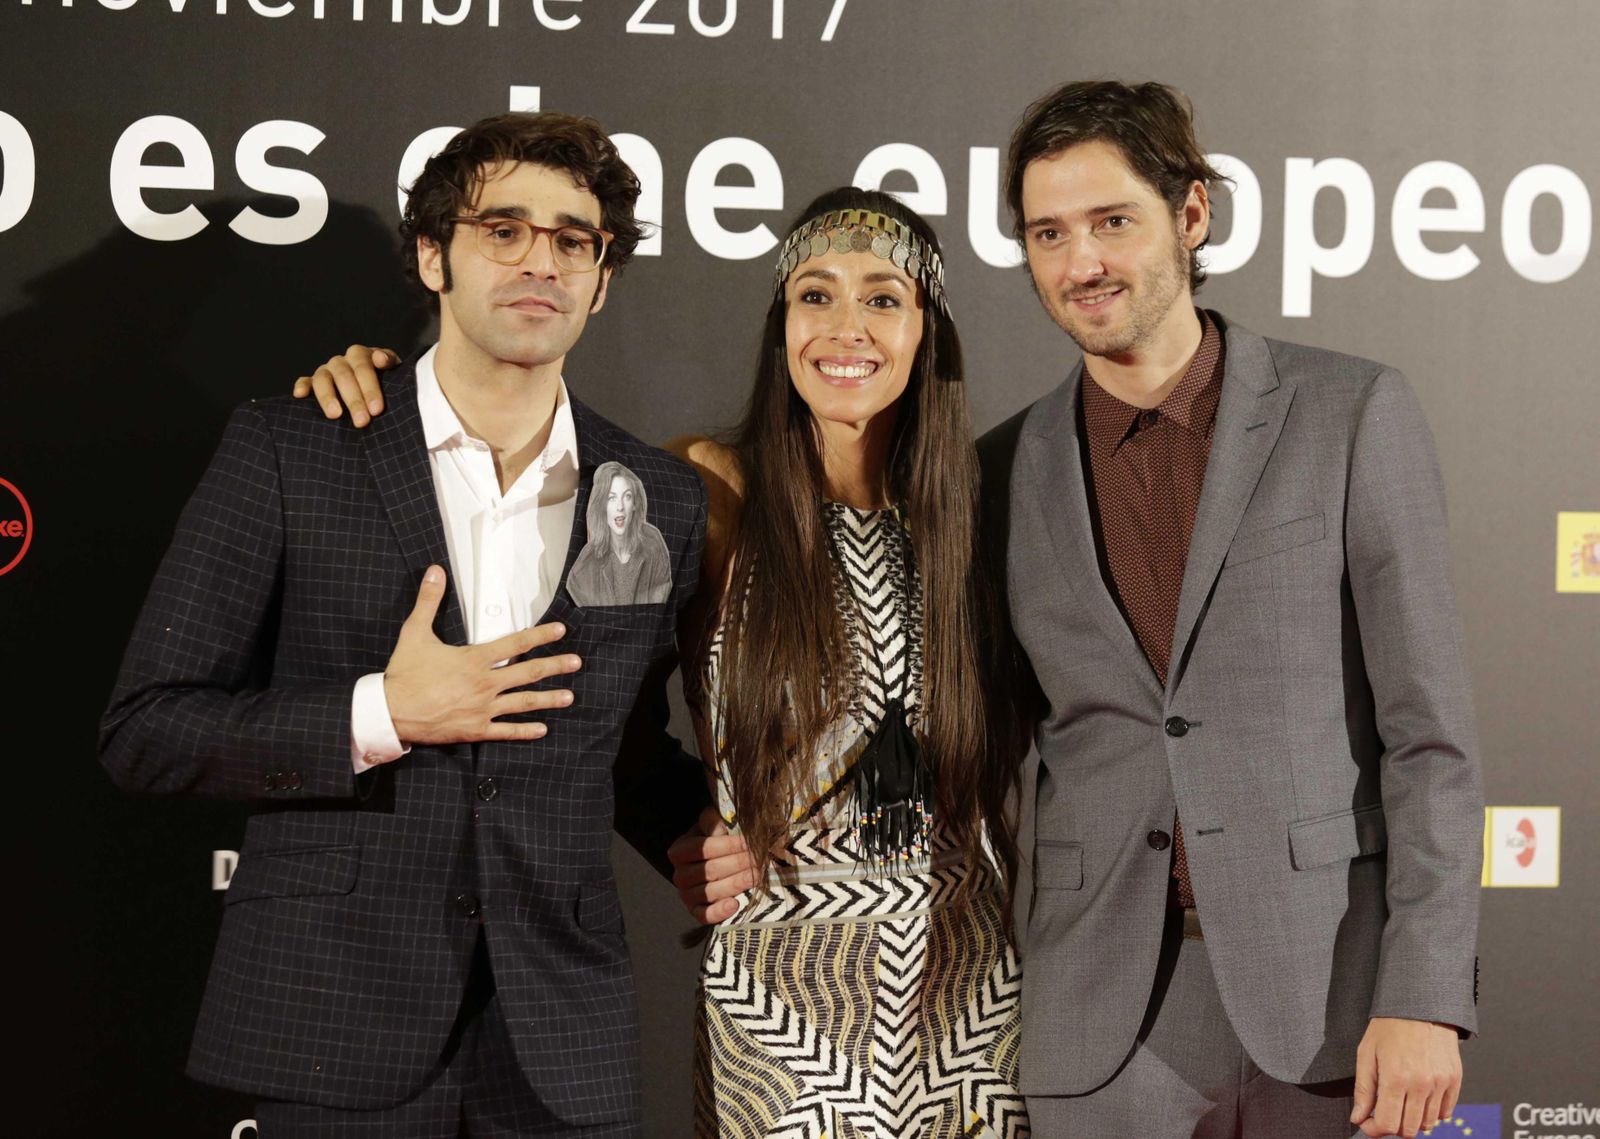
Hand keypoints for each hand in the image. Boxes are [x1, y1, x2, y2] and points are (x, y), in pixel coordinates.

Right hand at [292, 344, 400, 425]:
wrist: (377, 385)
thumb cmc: (387, 381)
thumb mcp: (393, 371)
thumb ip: (390, 362)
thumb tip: (381, 359)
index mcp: (361, 355)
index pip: (364, 368)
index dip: (370, 388)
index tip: (377, 410)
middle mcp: (342, 361)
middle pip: (344, 376)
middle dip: (354, 400)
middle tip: (363, 421)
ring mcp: (326, 371)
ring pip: (322, 379)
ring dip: (328, 397)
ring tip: (335, 416)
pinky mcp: (312, 381)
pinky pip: (304, 381)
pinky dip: (302, 386)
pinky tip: (300, 395)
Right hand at [383, 566, 581, 745]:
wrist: (391, 711)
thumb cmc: (404, 674)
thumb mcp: (415, 632)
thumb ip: (428, 600)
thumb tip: (435, 571)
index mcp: (474, 659)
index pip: (515, 643)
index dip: (540, 635)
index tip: (560, 630)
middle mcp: (484, 683)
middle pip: (528, 672)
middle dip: (555, 666)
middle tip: (576, 662)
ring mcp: (482, 708)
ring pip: (523, 702)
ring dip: (548, 699)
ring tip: (569, 696)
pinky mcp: (475, 729)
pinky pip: (505, 731)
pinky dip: (525, 731)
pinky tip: (542, 729)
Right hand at [668, 805, 757, 923]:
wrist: (717, 864)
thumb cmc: (718, 841)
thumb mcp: (714, 826)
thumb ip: (715, 821)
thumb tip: (723, 824)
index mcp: (679, 851)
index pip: (702, 848)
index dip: (727, 845)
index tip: (749, 841)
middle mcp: (679, 875)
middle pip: (710, 870)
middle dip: (738, 863)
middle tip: (760, 858)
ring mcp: (686, 895)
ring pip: (710, 892)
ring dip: (736, 883)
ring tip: (757, 876)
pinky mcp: (696, 912)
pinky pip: (705, 915)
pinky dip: (719, 911)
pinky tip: (735, 904)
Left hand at [1351, 1017, 1462, 1136]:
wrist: (1420, 1006)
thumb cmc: (1389, 1027)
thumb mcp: (1366, 1054)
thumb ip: (1363, 1090)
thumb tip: (1358, 1118)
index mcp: (1395, 1078)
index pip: (1387, 1124)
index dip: (1374, 1129)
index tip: (1367, 1122)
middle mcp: (1421, 1085)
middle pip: (1408, 1130)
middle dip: (1392, 1126)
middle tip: (1383, 1111)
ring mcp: (1440, 1084)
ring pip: (1427, 1124)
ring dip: (1411, 1119)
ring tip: (1400, 1102)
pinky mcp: (1454, 1080)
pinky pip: (1445, 1113)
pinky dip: (1430, 1112)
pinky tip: (1418, 1098)